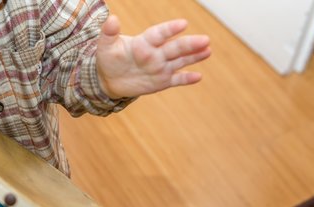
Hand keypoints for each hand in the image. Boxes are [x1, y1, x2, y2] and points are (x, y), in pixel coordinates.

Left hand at [96, 15, 210, 98]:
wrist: (109, 79)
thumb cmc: (109, 58)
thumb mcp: (105, 46)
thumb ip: (109, 32)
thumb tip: (111, 19)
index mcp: (144, 42)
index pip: (159, 34)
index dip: (170, 29)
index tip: (183, 24)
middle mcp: (156, 53)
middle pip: (175, 48)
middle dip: (190, 44)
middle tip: (205, 40)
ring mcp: (161, 67)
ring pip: (180, 61)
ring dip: (194, 56)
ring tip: (208, 50)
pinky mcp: (162, 81)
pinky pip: (176, 80)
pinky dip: (186, 79)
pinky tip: (198, 77)